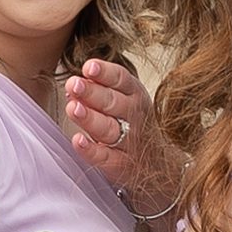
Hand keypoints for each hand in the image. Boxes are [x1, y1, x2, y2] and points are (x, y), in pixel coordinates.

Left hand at [64, 57, 176, 217]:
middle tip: (74, 84)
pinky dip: (91, 150)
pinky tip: (78, 141)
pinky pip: (106, 157)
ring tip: (73, 108)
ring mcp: (129, 142)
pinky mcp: (121, 164)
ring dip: (90, 118)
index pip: (121, 80)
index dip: (105, 73)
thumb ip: (100, 90)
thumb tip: (74, 83)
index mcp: (135, 95)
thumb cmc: (132, 125)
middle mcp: (134, 117)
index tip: (88, 67)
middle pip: (113, 103)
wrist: (158, 163)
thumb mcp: (125, 101)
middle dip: (92, 93)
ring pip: (108, 129)